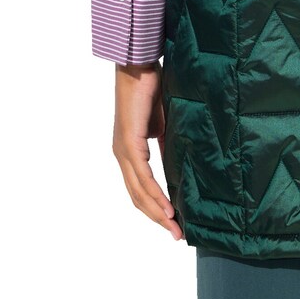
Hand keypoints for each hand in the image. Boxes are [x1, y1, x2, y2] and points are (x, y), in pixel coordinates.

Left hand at [112, 61, 183, 240]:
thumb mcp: (162, 120)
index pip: (139, 188)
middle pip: (137, 197)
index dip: (155, 207)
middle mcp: (122, 154)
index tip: (174, 222)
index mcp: (128, 150)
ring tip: (175, 227)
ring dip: (157, 213)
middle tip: (177, 234)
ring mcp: (123, 150)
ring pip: (139, 192)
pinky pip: (142, 176)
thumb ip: (164, 140)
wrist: (138, 64)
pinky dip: (155, 195)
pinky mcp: (129, 142)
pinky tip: (168, 208)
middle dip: (157, 218)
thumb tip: (178, 157)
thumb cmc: (150, 85)